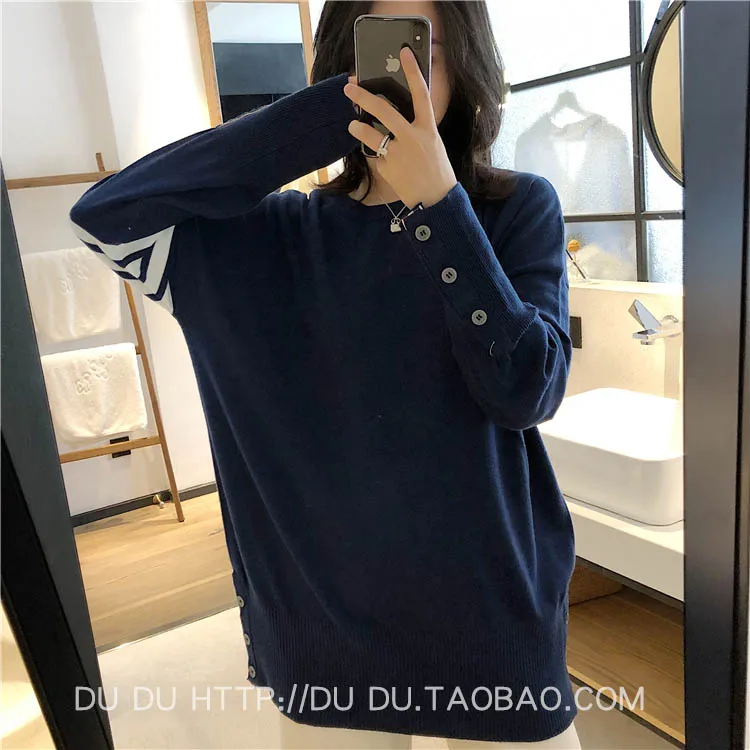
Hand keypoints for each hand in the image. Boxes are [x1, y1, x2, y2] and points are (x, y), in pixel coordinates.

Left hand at [343, 47, 456, 208]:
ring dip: (357, 128)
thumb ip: (416, 128)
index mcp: (428, 128)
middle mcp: (414, 137)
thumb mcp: (432, 143)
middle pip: (384, 110)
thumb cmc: (435, 169)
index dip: (413, 71)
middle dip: (363, 97)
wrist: (436, 199)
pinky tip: (382, 160)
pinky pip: (376, 156)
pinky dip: (376, 156)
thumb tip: (393, 115)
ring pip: (371, 135)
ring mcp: (400, 153)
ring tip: (352, 124)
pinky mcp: (389, 168)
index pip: (421, 94)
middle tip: (349, 88)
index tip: (404, 53)